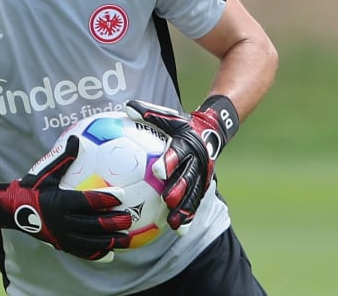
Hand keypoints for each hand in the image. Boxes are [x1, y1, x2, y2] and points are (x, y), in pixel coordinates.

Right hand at [0, 135, 132, 261]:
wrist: (14, 210)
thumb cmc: (33, 187)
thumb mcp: (46, 172)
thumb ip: (64, 158)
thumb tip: (76, 138)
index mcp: (60, 202)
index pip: (87, 201)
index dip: (105, 198)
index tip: (122, 195)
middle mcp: (62, 222)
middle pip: (92, 224)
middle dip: (112, 223)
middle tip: (128, 218)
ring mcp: (62, 236)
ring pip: (90, 242)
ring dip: (110, 241)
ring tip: (126, 239)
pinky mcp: (61, 245)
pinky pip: (81, 252)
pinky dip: (96, 253)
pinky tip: (111, 253)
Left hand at [125, 96, 239, 232]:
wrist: (211, 132)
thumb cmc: (182, 125)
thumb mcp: (168, 116)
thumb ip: (148, 112)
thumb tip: (126, 107)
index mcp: (187, 143)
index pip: (177, 152)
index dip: (169, 161)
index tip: (157, 170)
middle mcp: (197, 161)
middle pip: (188, 177)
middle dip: (179, 189)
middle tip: (167, 200)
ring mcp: (202, 175)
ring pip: (193, 194)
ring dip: (184, 209)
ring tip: (173, 224)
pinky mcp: (202, 185)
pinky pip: (195, 202)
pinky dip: (189, 216)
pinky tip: (179, 230)